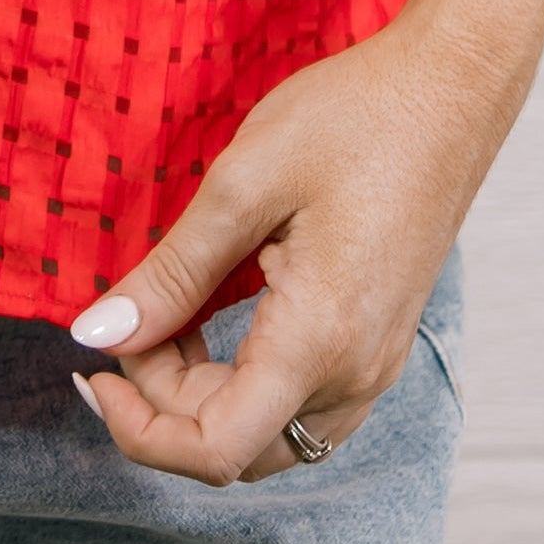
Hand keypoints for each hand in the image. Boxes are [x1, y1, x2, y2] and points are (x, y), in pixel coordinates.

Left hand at [66, 11, 491, 485]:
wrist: (449, 92)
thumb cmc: (352, 119)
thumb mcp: (241, 184)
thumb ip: (170, 273)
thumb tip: (98, 335)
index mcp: (321, 339)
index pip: (216, 450)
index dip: (139, 429)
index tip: (95, 369)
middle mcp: (356, 376)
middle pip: (236, 451)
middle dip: (161, 404)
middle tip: (129, 319)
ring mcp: (375, 368)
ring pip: (268, 439)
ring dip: (200, 400)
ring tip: (167, 319)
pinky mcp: (378, 348)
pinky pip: (299, 407)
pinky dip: (241, 386)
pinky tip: (213, 321)